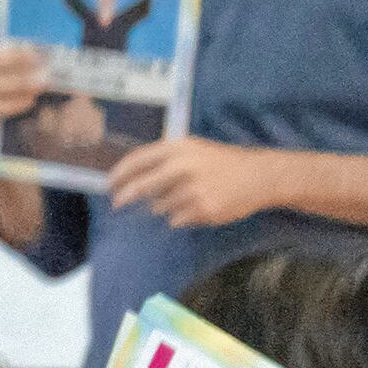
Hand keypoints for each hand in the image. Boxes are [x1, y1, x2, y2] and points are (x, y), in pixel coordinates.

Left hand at [106, 137, 279, 227]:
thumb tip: (129, 176)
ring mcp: (192, 190)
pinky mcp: (202, 209)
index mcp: (177, 148)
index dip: (119, 174)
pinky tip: (198, 206)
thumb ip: (163, 159)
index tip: (109, 184)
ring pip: (158, 206)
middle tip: (116, 203)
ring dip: (164, 205)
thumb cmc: (220, 162)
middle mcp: (182, 167)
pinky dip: (181, 216)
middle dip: (124, 196)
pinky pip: (175, 219)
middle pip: (139, 187)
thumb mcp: (192, 149)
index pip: (136, 160)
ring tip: (187, 196)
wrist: (259, 176)